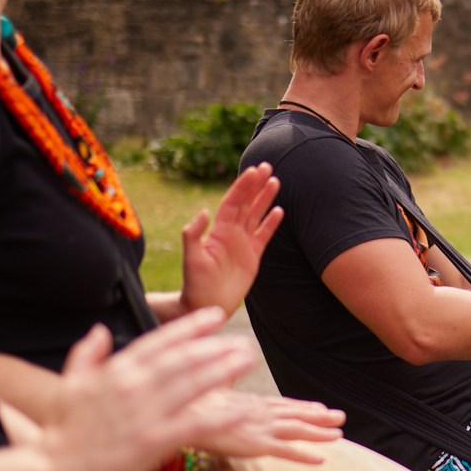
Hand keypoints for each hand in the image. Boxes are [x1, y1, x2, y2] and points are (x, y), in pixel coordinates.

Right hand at [39, 311, 254, 470]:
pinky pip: (195, 424)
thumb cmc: (61, 431)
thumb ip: (86, 355)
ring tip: (248, 360)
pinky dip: (222, 416)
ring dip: (224, 369)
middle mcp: (133, 385)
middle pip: (184, 359)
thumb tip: (100, 330)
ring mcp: (144, 412)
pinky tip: (244, 410)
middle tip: (243, 341)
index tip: (216, 315)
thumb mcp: (69, 385)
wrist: (50, 470)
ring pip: (193, 384)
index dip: (191, 326)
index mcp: (115, 370)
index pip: (160, 340)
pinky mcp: (152, 440)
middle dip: (216, 347)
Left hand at [179, 163, 283, 316]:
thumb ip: (193, 235)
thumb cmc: (195, 283)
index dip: (243, 186)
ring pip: (256, 215)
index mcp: (219, 230)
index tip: (254, 171)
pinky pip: (264, 235)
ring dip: (266, 199)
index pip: (233, 202)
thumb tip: (204, 211)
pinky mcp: (253, 256)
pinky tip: (279, 211)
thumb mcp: (191, 259)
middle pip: (247, 203)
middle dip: (256, 185)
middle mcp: (232, 233)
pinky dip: (271, 223)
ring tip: (276, 181)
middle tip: (267, 167)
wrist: (206, 303)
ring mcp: (243, 244)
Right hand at [183, 391, 344, 463]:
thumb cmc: (191, 402)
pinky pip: (286, 451)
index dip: (303, 406)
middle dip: (320, 416)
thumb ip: (223, 386)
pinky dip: (304, 454)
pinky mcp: (256, 444)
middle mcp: (261, 413)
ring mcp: (261, 428)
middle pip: (296, 414)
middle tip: (341, 417)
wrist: (182, 411)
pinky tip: (321, 459)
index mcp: (252, 402)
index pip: (283, 404)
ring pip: (298, 431)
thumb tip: (222, 375)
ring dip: (319, 433)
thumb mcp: (211, 391)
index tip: (321, 407)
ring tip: (338, 435)